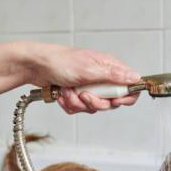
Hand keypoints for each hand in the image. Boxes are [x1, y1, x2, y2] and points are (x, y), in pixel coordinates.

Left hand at [24, 42, 140, 113]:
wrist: (35, 67)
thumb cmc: (60, 62)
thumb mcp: (89, 69)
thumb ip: (114, 75)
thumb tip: (135, 77)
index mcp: (109, 67)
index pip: (129, 86)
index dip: (125, 97)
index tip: (114, 101)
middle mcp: (102, 78)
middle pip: (111, 102)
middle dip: (95, 102)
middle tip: (83, 95)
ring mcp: (90, 87)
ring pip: (94, 107)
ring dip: (78, 103)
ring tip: (68, 91)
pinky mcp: (78, 95)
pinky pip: (80, 109)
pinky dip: (70, 104)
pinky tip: (62, 94)